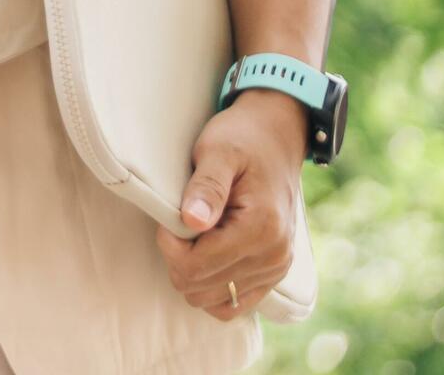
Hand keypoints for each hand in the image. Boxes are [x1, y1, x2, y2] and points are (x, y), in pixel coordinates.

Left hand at [154, 90, 306, 320]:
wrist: (276, 138)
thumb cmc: (243, 139)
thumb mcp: (218, 150)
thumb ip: (206, 187)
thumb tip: (191, 222)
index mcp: (261, 228)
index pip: (196, 266)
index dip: (169, 245)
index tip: (167, 217)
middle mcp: (274, 256)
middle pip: (201, 287)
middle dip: (179, 259)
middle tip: (180, 224)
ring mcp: (276, 268)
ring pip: (214, 301)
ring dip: (194, 273)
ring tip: (195, 237)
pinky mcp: (273, 273)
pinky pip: (234, 305)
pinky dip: (213, 289)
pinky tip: (205, 258)